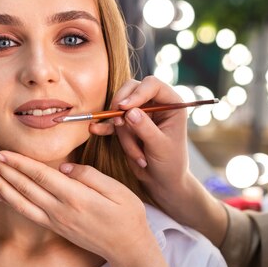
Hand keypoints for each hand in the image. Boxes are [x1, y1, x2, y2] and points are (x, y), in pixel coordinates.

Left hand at [0, 149, 202, 266]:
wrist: (128, 249)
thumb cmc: (127, 216)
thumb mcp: (118, 190)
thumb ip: (89, 176)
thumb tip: (62, 167)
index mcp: (76, 197)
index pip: (41, 176)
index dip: (20, 164)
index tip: (2, 152)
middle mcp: (60, 210)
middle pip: (25, 187)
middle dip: (3, 170)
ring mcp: (56, 221)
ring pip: (21, 202)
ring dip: (1, 185)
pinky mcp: (56, 228)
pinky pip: (28, 214)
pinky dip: (11, 203)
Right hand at [89, 76, 227, 244]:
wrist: (162, 181)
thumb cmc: (170, 164)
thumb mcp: (160, 147)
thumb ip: (146, 129)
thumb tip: (129, 111)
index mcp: (172, 104)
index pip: (152, 85)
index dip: (137, 92)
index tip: (123, 107)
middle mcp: (156, 104)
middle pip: (131, 89)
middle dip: (122, 107)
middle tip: (117, 120)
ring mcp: (140, 113)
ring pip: (119, 109)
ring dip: (122, 132)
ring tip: (137, 155)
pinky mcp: (127, 125)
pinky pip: (112, 121)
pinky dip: (105, 127)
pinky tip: (95, 130)